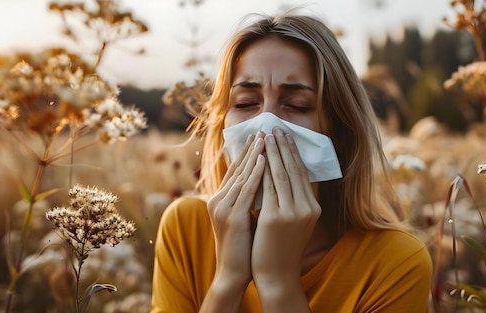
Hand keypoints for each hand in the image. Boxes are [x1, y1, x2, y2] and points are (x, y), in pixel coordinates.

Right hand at [207, 132, 265, 286]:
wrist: (233, 273)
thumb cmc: (244, 248)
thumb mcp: (245, 218)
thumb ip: (250, 200)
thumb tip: (266, 183)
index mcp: (221, 200)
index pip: (236, 170)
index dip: (248, 152)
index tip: (260, 136)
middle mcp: (218, 200)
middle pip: (238, 168)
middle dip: (252, 148)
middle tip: (264, 128)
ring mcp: (223, 207)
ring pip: (242, 175)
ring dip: (256, 154)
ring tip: (266, 137)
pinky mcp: (232, 216)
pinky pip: (247, 189)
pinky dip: (256, 173)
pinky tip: (265, 160)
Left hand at [252, 127, 320, 287]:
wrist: (277, 275)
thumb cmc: (281, 247)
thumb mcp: (294, 222)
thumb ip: (293, 200)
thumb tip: (283, 174)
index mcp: (313, 207)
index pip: (302, 173)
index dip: (293, 153)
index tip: (285, 136)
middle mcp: (307, 208)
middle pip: (294, 169)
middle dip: (283, 146)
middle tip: (275, 128)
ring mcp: (293, 212)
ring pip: (281, 174)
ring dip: (272, 152)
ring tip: (266, 135)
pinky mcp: (276, 217)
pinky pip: (268, 187)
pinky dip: (263, 170)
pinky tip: (258, 156)